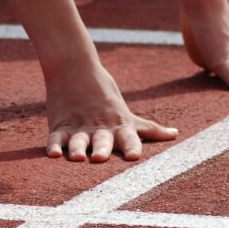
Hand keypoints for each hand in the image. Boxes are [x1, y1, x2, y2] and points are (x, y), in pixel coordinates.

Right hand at [45, 66, 177, 162]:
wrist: (75, 69)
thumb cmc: (105, 96)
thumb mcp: (128, 114)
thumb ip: (150, 129)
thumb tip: (175, 134)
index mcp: (118, 126)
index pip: (128, 138)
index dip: (131, 147)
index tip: (134, 157)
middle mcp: (99, 128)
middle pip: (101, 140)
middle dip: (102, 149)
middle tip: (100, 159)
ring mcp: (79, 127)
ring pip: (78, 141)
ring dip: (78, 149)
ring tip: (77, 158)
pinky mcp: (60, 126)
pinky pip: (56, 138)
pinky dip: (53, 146)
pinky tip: (53, 154)